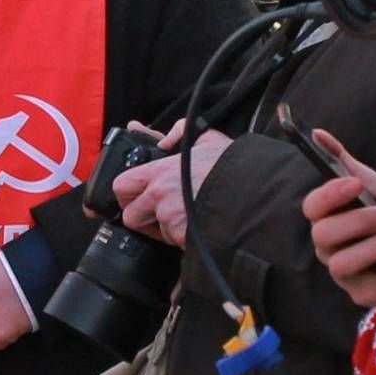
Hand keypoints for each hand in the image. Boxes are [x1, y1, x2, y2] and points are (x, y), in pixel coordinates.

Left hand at [113, 123, 231, 246]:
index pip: (121, 186)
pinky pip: (174, 242)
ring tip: (185, 217)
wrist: (254, 191)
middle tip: (158, 212)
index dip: (127, 193)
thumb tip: (164, 138)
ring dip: (165, 229)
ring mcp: (170, 219)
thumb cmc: (231, 166)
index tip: (136, 195)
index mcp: (159, 171)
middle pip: (131, 216)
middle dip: (142, 217)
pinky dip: (183, 238)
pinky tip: (197, 226)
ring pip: (155, 232)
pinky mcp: (183, 238)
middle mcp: (160, 196)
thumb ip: (180, 131)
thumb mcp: (206, 137)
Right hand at [303, 128, 375, 307]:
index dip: (331, 194)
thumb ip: (340, 159)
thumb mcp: (365, 181)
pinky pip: (370, 294)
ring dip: (375, 249)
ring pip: (343, 265)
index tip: (356, 183)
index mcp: (324, 217)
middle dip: (359, 222)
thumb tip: (318, 133)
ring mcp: (342, 272)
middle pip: (325, 236)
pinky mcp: (361, 293)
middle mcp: (326, 246)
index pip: (312, 207)